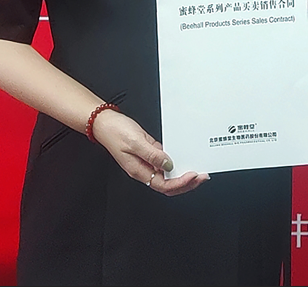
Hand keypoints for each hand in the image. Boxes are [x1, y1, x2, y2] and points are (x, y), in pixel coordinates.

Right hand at [91, 107, 207, 195]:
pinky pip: (164, 162)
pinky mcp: (149, 153)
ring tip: (197, 171)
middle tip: (202, 177)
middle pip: (168, 185)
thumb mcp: (136, 143)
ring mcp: (147, 162)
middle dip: (187, 184)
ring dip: (183, 175)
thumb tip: (169, 165)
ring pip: (168, 175)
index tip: (193, 176)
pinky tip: (185, 158)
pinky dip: (176, 162)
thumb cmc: (116, 132)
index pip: (164, 185)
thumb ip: (153, 155)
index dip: (180, 183)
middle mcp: (144, 169)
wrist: (104, 123)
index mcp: (139, 171)